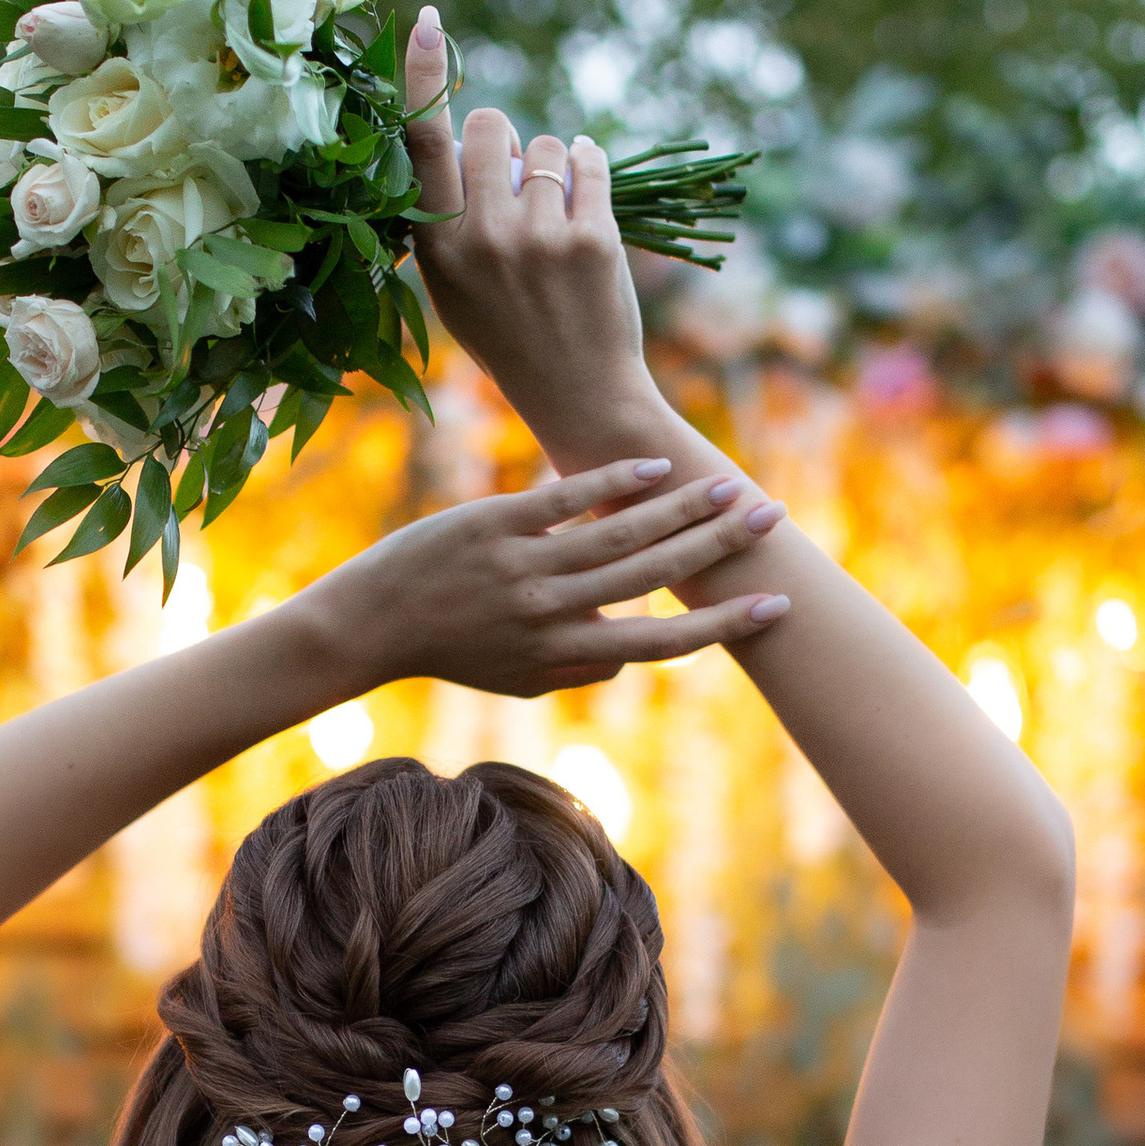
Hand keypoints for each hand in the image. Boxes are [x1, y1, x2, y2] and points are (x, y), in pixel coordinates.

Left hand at [309, 452, 786, 699]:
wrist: (373, 623)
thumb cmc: (453, 651)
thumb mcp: (518, 680)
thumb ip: (577, 670)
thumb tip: (633, 655)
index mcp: (563, 652)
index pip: (660, 641)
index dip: (720, 625)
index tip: (771, 606)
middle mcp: (550, 610)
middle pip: (653, 577)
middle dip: (717, 549)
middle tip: (770, 520)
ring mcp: (523, 564)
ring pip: (619, 534)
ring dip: (681, 509)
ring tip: (728, 489)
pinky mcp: (495, 522)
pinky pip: (566, 499)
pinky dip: (613, 480)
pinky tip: (656, 465)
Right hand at [401, 9, 663, 462]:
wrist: (578, 393)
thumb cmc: (510, 334)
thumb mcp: (456, 287)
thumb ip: (452, 217)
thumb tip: (473, 135)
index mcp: (437, 249)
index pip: (423, 143)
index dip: (423, 77)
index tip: (427, 22)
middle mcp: (482, 239)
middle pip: (494, 127)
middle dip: (509, 139)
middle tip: (519, 185)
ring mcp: (539, 240)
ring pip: (550, 148)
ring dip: (556, 168)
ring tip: (555, 222)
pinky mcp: (592, 240)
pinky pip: (591, 164)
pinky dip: (591, 169)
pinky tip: (586, 200)